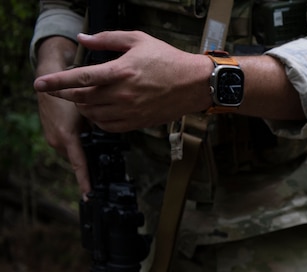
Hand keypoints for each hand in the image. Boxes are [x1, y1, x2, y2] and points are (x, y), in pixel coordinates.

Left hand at [33, 31, 210, 131]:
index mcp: (122, 70)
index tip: (40, 84)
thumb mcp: (138, 40)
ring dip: (83, 108)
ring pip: (94, 115)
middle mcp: (124, 93)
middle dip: (67, 95)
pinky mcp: (138, 122)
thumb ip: (107, 39)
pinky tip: (99, 112)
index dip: (57, 82)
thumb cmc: (168, 60)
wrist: (195, 84)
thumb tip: (83, 40)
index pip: (81, 78)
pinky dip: (98, 121)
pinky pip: (109, 126)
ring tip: (82, 99)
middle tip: (61, 91)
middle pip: (83, 98)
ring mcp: (131, 110)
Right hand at [35, 36, 90, 193]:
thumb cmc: (71, 95)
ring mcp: (53, 139)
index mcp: (67, 137)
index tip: (89, 194)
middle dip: (89, 167)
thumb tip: (111, 137)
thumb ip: (98, 127)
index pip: (79, 165)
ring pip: (74, 154)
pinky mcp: (52, 135)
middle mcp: (57, 141)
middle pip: (78, 161)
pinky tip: (85, 142)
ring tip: (95, 155)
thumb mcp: (87, 112)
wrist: (49, 82)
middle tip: (102, 176)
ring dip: (84, 155)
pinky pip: (68, 147)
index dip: (85, 181)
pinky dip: (77, 147)